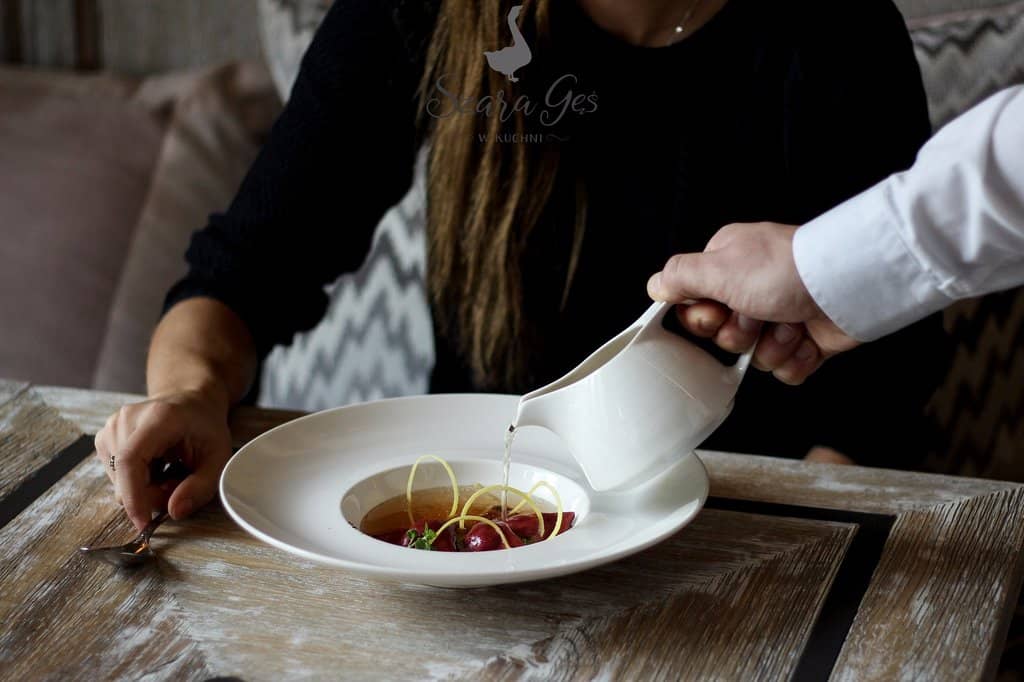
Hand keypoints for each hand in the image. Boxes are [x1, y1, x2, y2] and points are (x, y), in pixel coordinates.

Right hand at [94, 387, 232, 530]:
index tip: (143, 523)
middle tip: (180, 483)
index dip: (133, 496)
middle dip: (152, 495)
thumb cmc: (205, 427)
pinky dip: (137, 481)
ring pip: (119, 482)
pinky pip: (116, 476)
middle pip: (125, 478)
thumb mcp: (218, 456)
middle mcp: (126, 419)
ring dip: (146, 488)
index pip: (130, 461)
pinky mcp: (104, 438)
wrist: (190, 402)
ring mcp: (111, 427)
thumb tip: (174, 512)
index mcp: (157, 418)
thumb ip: (201, 486)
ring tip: (169, 470)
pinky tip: (155, 466)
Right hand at [647, 222, 859, 384]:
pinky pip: (786, 368)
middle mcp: (753, 288)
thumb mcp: (718, 267)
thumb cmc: (787, 269)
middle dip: (740, 334)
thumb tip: (656, 285)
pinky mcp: (807, 339)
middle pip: (724, 335)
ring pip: (755, 356)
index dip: (703, 319)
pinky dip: (796, 359)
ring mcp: (782, 314)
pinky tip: (806, 338)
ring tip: (789, 323)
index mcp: (727, 265)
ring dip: (771, 346)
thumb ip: (680, 277)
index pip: (695, 305)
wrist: (847, 285)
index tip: (717, 311)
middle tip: (756, 315)